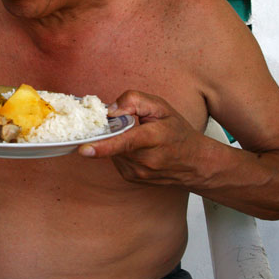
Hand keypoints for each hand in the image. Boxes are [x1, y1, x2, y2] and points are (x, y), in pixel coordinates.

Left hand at [78, 90, 204, 186]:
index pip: (126, 142)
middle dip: (114, 131)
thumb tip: (110, 110)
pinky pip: (115, 159)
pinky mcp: (131, 178)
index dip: (103, 146)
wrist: (195, 163)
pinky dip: (120, 151)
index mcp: (154, 138)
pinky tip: (137, 149)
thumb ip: (134, 100)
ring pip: (112, 150)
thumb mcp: (161, 106)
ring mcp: (138, 172)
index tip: (84, 150)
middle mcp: (145, 159)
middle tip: (131, 125)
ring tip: (139, 138)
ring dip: (118, 141)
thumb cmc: (178, 131)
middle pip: (115, 141)